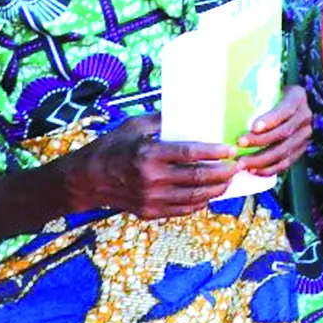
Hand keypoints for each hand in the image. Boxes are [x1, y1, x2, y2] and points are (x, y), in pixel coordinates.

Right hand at [70, 115, 237, 218]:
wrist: (86, 180)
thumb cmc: (112, 147)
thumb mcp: (135, 126)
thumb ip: (162, 120)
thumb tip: (189, 110)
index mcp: (149, 155)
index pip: (190, 155)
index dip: (213, 153)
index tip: (229, 149)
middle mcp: (151, 179)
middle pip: (197, 179)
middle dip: (222, 173)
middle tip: (236, 166)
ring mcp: (150, 199)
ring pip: (193, 198)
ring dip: (215, 190)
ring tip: (228, 180)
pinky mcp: (148, 212)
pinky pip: (181, 210)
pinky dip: (199, 203)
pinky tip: (208, 194)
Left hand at [238, 85, 311, 177]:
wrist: (288, 104)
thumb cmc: (271, 94)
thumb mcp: (268, 88)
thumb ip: (255, 94)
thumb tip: (229, 100)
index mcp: (297, 97)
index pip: (285, 109)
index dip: (270, 120)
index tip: (253, 127)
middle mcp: (305, 116)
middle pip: (284, 132)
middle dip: (260, 142)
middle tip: (239, 145)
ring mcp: (304, 134)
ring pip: (284, 151)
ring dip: (262, 160)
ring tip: (242, 163)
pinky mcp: (300, 149)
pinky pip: (286, 162)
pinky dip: (269, 169)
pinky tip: (254, 171)